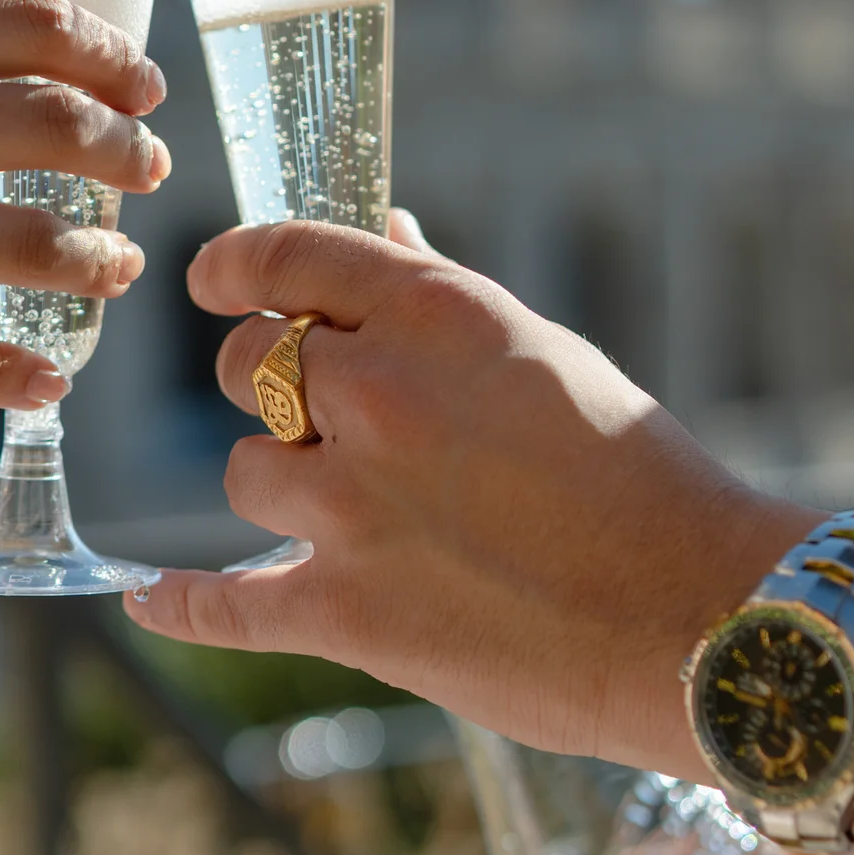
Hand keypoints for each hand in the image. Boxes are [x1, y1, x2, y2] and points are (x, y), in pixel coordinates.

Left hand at [125, 218, 813, 772]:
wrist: (703, 617)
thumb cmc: (642, 475)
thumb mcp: (544, 352)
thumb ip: (442, 298)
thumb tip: (382, 237)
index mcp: (433, 316)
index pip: (285, 257)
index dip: (233, 265)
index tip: (215, 280)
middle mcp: (379, 397)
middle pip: (247, 369)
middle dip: (271, 388)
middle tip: (315, 418)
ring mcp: (353, 509)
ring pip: (248, 475)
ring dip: (285, 489)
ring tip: (349, 513)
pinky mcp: (347, 615)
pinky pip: (223, 606)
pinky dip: (181, 605)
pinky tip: (150, 599)